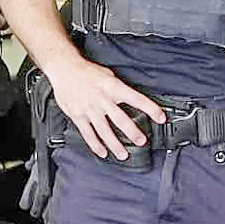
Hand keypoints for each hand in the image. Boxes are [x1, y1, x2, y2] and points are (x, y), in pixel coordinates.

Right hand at [46, 53, 165, 159]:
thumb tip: (130, 98)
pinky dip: (95, 145)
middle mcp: (102, 99)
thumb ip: (118, 88)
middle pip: (120, 119)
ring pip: (104, 130)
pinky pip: (88, 133)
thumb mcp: (108, 74)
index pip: (136, 99)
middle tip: (141, 141)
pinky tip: (102, 152)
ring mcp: (89, 109)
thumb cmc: (86, 71)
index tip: (160, 118)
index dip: (150, 109)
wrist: (64, 69)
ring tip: (123, 154)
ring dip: (115, 144)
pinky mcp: (78, 115)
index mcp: (113, 87)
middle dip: (132, 132)